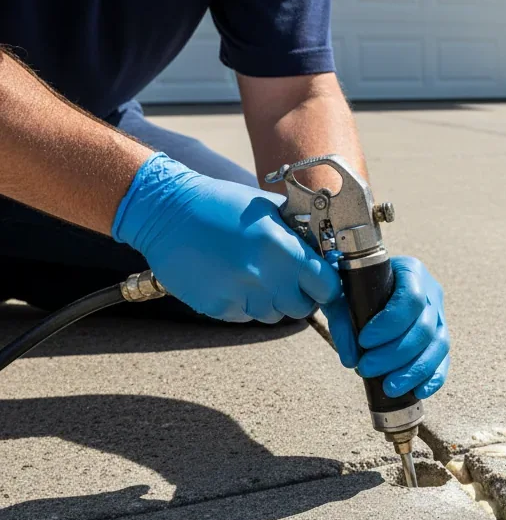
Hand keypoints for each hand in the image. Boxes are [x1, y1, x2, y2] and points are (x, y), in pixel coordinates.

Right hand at [112, 152, 343, 322]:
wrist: (165, 211)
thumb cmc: (221, 204)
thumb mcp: (268, 209)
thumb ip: (299, 235)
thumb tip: (326, 254)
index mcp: (282, 249)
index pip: (326, 287)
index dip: (326, 286)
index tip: (320, 281)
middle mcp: (263, 277)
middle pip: (302, 308)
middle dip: (300, 296)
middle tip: (286, 278)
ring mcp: (239, 295)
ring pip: (273, 315)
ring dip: (271, 301)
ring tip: (253, 274)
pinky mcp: (217, 308)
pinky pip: (245, 315)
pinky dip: (244, 303)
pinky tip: (231, 279)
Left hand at [349, 257, 449, 398]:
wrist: (368, 284)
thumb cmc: (354, 286)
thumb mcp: (342, 294)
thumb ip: (342, 320)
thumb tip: (352, 358)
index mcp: (411, 271)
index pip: (411, 299)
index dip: (389, 324)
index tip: (364, 340)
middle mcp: (431, 292)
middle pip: (424, 328)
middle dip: (395, 354)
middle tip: (366, 368)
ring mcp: (440, 317)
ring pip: (439, 347)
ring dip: (414, 371)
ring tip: (389, 388)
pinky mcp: (440, 339)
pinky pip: (444, 360)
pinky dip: (434, 378)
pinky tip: (418, 392)